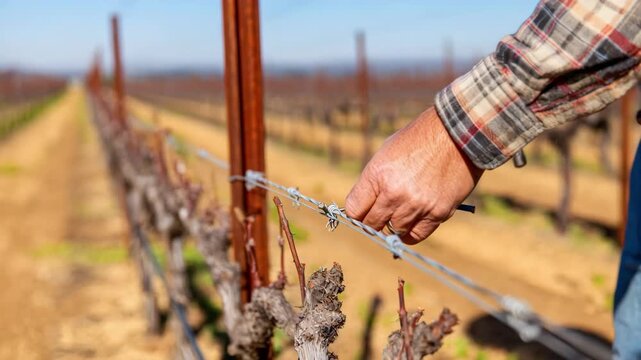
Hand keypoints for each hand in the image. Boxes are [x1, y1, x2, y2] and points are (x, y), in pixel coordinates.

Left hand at [345, 106, 482, 243]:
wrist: (457, 133)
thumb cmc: (419, 139)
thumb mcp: (387, 152)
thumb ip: (374, 180)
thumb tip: (365, 204)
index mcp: (378, 175)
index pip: (354, 209)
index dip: (356, 213)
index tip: (362, 212)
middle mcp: (394, 193)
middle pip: (371, 224)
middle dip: (373, 221)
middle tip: (379, 216)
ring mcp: (416, 205)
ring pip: (394, 231)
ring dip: (394, 225)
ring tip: (400, 213)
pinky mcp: (437, 212)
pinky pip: (417, 235)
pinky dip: (411, 233)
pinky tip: (411, 224)